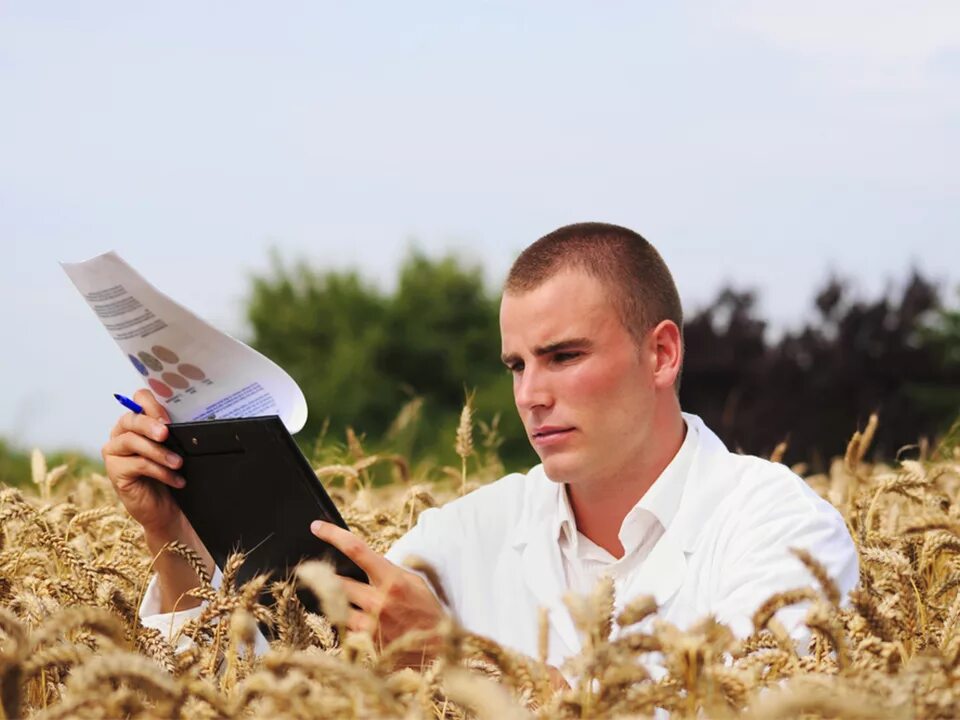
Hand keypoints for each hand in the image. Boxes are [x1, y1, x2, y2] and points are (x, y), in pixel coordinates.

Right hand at [101, 388, 185, 535]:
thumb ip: (173, 431)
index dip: (152, 405)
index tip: (169, 417)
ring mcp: (114, 453)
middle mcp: (121, 434)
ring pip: (132, 442)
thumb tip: (187, 419)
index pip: (139, 399)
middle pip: (131, 420)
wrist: (167, 508)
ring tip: (178, 462)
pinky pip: (137, 465)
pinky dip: (160, 471)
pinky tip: (176, 480)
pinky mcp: (115, 472)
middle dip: (150, 425)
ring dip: (158, 452)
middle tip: (166, 433)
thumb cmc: (171, 473)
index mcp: (137, 421)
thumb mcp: (175, 448)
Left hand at [310, 520, 446, 665]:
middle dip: (328, 575)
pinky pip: (345, 628)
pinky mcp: (366, 645)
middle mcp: (378, 602)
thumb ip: (387, 570)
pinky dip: (346, 621)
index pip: (356, 550)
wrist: (440, 647)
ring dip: (335, 600)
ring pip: (336, 607)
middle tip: (319, 571)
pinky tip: (356, 620)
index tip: (316, 526)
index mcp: (392, 579)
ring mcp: (370, 626)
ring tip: (342, 598)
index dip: (333, 535)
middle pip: (337, 581)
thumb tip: (360, 559)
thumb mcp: (414, 581)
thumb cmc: (427, 608)